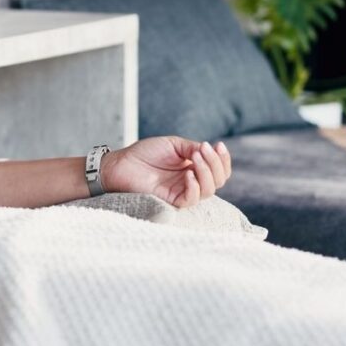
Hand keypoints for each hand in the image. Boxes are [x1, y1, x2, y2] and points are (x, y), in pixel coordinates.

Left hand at [101, 136, 231, 207]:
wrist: (122, 163)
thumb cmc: (145, 153)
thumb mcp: (174, 145)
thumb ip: (193, 148)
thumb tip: (210, 151)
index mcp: (194, 168)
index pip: (219, 169)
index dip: (223, 159)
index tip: (219, 145)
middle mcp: (192, 182)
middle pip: (218, 180)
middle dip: (215, 164)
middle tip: (203, 150)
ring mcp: (183, 192)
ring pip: (209, 190)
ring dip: (206, 172)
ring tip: (194, 156)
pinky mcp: (172, 201)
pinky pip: (192, 199)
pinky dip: (195, 187)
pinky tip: (188, 174)